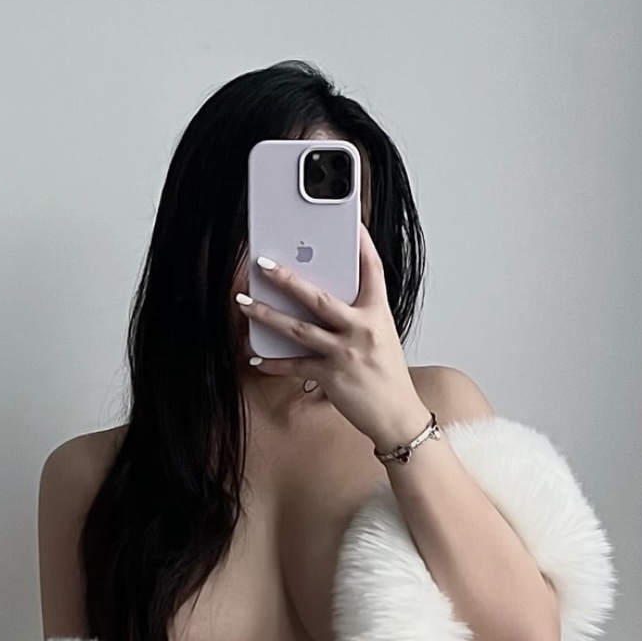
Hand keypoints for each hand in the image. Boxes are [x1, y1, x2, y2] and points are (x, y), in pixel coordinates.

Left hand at [240, 223, 431, 450]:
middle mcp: (362, 329)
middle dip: (287, 278)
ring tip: (244, 303)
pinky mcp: (332, 376)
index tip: (352, 225)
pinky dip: (273, 362)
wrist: (398, 415)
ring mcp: (345, 352)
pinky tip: (255, 356)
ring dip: (267, 315)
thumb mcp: (381, 336)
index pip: (373, 271)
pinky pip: (294, 365)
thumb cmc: (387, 375)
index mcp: (377, 314)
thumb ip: (358, 315)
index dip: (363, 245)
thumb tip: (322, 297)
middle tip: (263, 264)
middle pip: (319, 297)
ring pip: (298, 329)